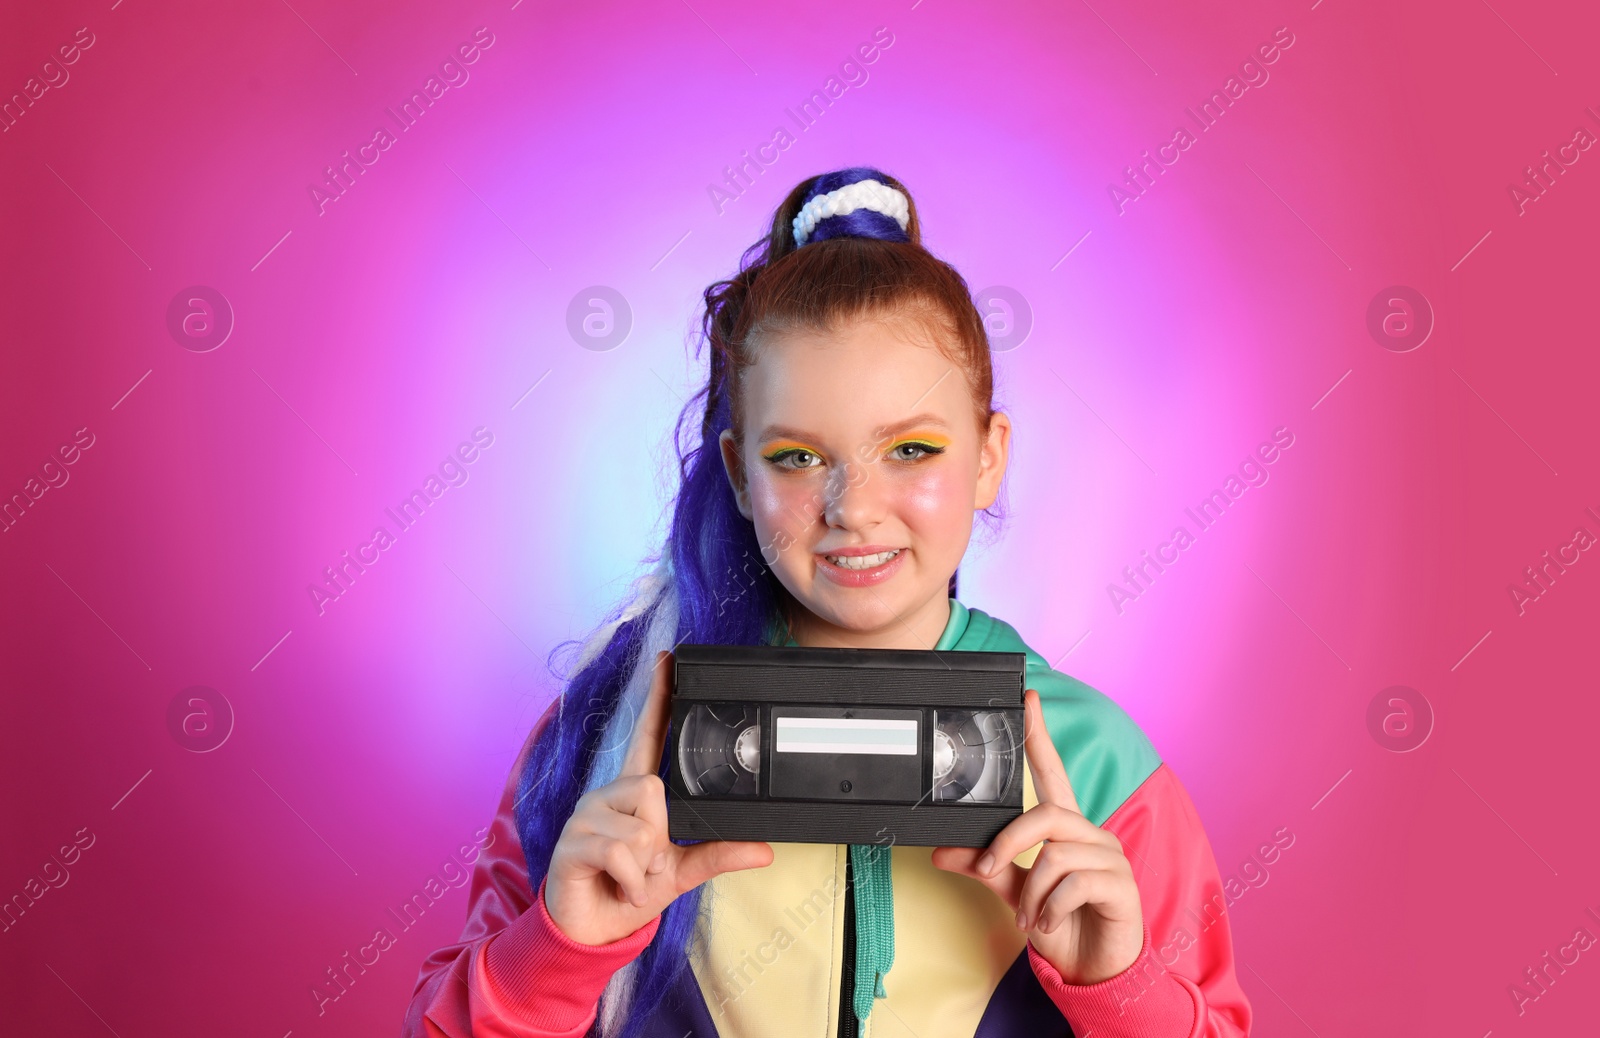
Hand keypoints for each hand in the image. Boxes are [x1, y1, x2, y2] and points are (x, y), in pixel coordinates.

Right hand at [545, 650, 774, 945]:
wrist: (592, 931)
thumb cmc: (629, 891)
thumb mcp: (681, 873)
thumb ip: (718, 855)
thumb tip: (764, 850)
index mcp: (634, 793)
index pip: (647, 734)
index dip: (658, 698)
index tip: (667, 660)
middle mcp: (609, 794)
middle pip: (654, 788)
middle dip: (660, 836)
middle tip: (647, 862)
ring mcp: (587, 814)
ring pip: (641, 827)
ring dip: (645, 866)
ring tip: (629, 876)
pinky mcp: (572, 840)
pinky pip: (621, 851)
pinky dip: (631, 879)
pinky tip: (617, 884)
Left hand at [931, 689, 1143, 983]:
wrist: (1095, 971)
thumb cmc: (1061, 923)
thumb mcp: (1017, 892)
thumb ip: (987, 868)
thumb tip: (942, 852)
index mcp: (1066, 829)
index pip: (1052, 772)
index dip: (1039, 736)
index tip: (1027, 701)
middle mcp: (1091, 835)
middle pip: (1046, 814)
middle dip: (1008, 842)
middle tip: (987, 869)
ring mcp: (1110, 857)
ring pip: (1056, 853)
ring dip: (1031, 890)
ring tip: (1029, 915)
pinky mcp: (1122, 885)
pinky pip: (1075, 882)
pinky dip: (1051, 907)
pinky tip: (1049, 923)